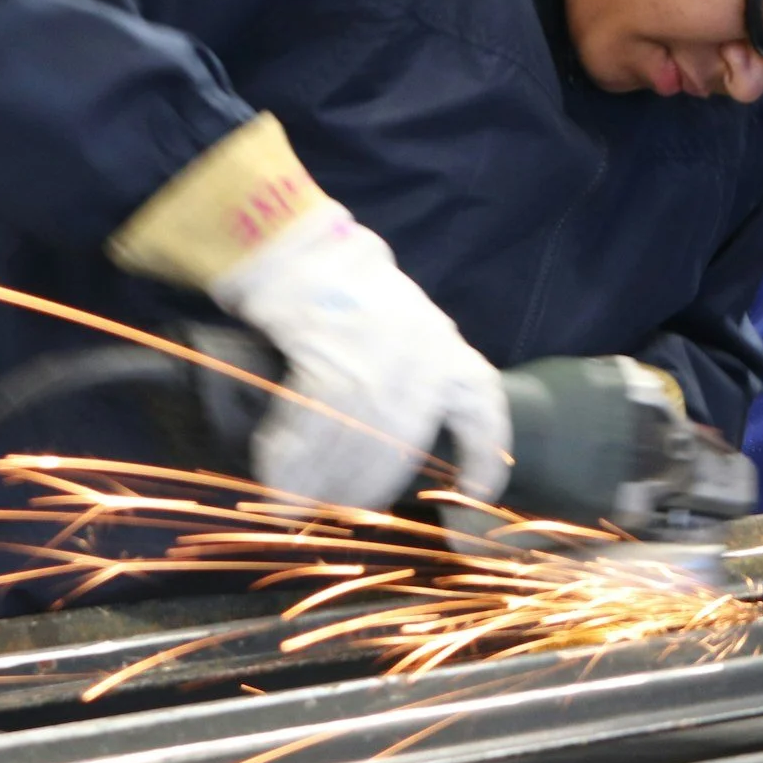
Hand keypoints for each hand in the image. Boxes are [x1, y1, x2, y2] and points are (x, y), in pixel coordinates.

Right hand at [211, 203, 511, 511]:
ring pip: (356, 441)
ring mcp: (376, 352)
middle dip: (369, 488)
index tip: (473, 497)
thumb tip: (385, 456)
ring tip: (300, 508)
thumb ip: (410, 383)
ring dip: (323, 483)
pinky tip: (278, 481)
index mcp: (446, 350)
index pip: (483, 413)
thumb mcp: (404, 331)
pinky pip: (311, 425)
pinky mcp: (327, 351)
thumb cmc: (351, 296)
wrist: (305, 249)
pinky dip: (292, 459)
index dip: (483, 461)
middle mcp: (421, 353)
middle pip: (403, 443)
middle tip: (342, 513)